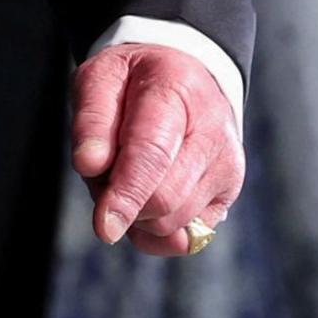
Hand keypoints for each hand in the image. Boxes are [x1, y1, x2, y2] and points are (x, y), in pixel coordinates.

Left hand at [69, 39, 245, 256]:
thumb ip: (91, 118)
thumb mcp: (100, 78)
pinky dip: (155, 233)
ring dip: (136, 214)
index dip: (127, 193)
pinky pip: (187, 239)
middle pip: (166, 198)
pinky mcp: (228, 193)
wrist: (185, 80)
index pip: (153, 153)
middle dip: (122, 200)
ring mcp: (227, 165)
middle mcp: (213, 132)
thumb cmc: (134, 82)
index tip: (104, 227)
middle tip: (104, 172)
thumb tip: (89, 165)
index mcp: (178, 91)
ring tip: (128, 175)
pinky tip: (145, 201)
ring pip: (172, 222)